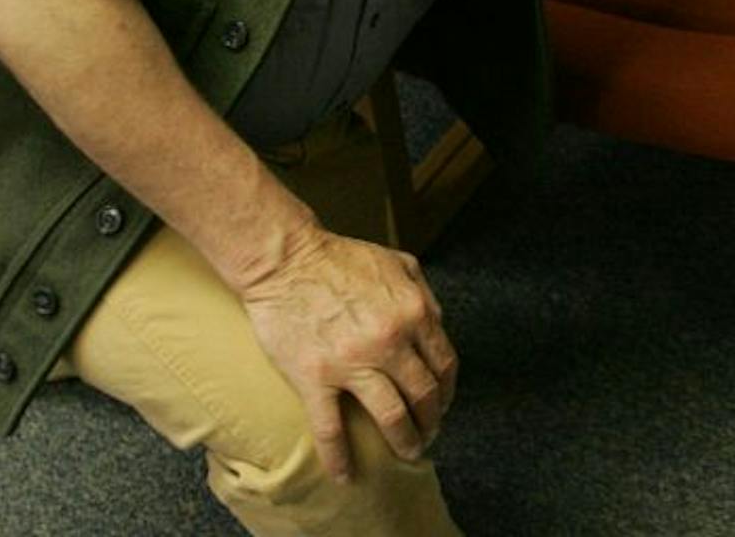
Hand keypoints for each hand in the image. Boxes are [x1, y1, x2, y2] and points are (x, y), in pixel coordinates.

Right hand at [237, 225, 458, 480]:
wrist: (286, 260)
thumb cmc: (341, 258)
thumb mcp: (400, 263)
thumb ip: (425, 295)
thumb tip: (438, 326)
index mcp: (413, 313)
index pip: (444, 364)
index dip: (448, 390)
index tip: (443, 404)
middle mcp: (390, 341)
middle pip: (424, 395)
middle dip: (432, 420)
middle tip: (430, 433)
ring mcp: (352, 363)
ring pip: (392, 416)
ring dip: (405, 440)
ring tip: (408, 452)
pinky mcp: (315, 378)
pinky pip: (331, 429)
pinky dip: (340, 458)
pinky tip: (345, 475)